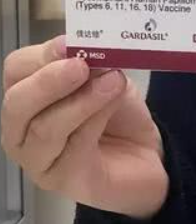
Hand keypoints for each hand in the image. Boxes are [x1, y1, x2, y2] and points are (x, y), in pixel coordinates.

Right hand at [1, 35, 167, 218]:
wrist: (150, 158)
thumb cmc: (119, 118)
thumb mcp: (107, 81)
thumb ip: (92, 67)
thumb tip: (86, 49)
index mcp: (26, 99)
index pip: (16, 72)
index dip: (41, 55)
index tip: (71, 43)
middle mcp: (21, 132)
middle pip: (17, 103)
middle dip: (48, 81)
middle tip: (80, 65)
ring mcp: (39, 161)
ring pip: (45, 128)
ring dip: (80, 101)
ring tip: (112, 81)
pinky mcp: (65, 181)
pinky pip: (74, 148)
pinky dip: (94, 121)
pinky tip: (114, 103)